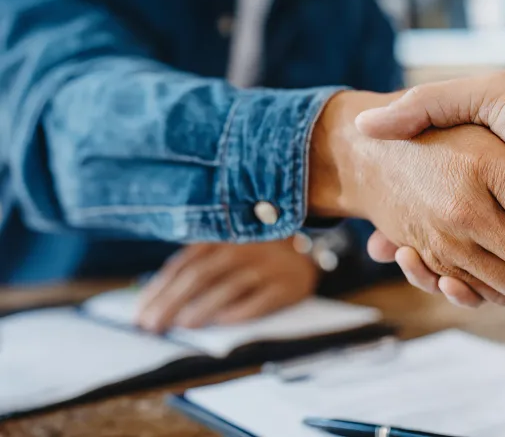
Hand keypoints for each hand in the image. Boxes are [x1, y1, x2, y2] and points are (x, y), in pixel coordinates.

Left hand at [136, 240, 318, 332]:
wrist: (304, 257)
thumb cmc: (252, 259)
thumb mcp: (224, 252)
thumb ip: (194, 269)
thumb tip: (155, 302)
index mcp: (221, 238)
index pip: (183, 264)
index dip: (159, 289)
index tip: (141, 314)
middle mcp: (242, 249)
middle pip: (201, 275)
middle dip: (172, 302)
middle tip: (153, 326)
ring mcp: (266, 266)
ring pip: (229, 286)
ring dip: (203, 307)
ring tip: (182, 326)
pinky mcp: (286, 285)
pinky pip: (261, 300)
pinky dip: (240, 312)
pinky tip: (222, 323)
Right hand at [354, 72, 504, 299]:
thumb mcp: (492, 95)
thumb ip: (431, 103)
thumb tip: (367, 126)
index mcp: (495, 169)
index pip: (440, 198)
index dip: (408, 207)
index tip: (377, 210)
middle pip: (450, 237)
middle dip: (414, 243)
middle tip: (384, 243)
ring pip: (469, 266)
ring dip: (436, 269)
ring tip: (406, 255)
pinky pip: (501, 286)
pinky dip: (468, 289)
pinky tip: (439, 276)